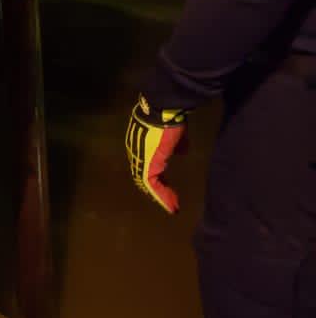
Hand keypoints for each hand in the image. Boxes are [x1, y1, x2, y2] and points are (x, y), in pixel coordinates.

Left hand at [126, 96, 188, 213]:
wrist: (161, 111)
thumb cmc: (167, 120)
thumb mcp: (174, 134)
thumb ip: (176, 144)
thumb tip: (182, 151)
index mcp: (141, 144)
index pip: (146, 164)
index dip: (158, 177)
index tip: (169, 186)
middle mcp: (136, 153)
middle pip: (144, 175)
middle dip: (158, 189)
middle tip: (170, 201)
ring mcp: (138, 159)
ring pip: (147, 182)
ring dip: (161, 196)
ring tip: (172, 206)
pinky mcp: (145, 164)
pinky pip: (151, 184)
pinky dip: (162, 195)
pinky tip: (171, 205)